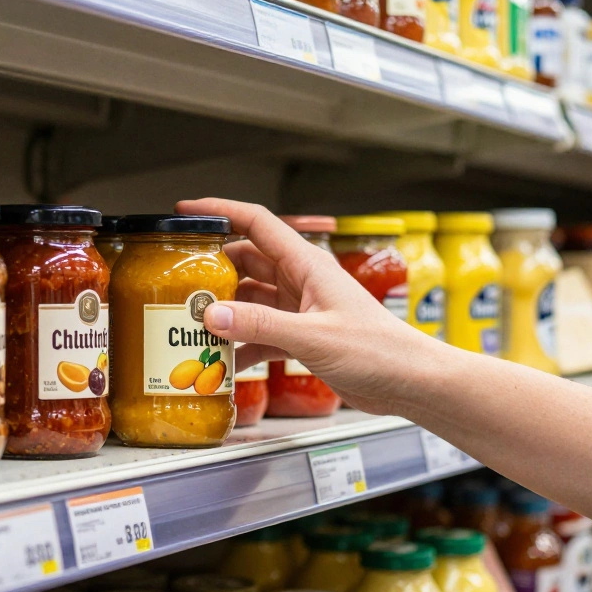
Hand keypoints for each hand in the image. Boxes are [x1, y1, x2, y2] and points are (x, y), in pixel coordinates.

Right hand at [176, 198, 444, 416]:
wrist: (411, 382)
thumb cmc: (380, 351)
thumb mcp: (313, 337)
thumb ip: (260, 324)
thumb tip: (212, 315)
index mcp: (307, 265)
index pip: (257, 223)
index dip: (220, 211)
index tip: (187, 208)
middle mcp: (301, 281)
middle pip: (246, 261)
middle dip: (213, 269)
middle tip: (180, 281)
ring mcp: (301, 308)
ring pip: (250, 299)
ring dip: (225, 311)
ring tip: (194, 323)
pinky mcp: (303, 336)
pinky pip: (261, 332)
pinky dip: (241, 344)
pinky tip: (224, 361)